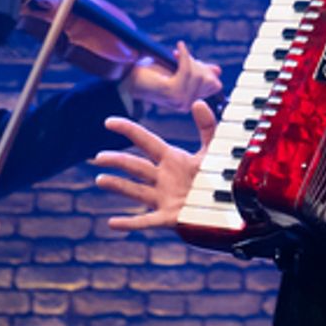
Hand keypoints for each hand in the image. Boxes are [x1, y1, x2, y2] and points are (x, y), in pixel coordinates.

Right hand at [93, 101, 217, 230]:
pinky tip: (112, 223)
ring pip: (135, 190)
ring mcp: (163, 198)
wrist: (226, 204)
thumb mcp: (213, 150)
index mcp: (170, 158)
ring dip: (118, 185)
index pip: (144, 140)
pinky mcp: (168, 218)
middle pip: (135, 165)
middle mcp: (162, 177)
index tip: (109, 122)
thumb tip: (198, 102)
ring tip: (100, 180)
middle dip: (117, 160)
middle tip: (99, 157)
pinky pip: (146, 221)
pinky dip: (129, 223)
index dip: (128, 129)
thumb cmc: (215, 177)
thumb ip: (207, 126)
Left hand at [120, 41, 221, 110]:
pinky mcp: (171, 92)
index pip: (215, 85)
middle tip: (180, 56)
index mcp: (189, 101)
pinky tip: (176, 50)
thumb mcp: (180, 68)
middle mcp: (185, 105)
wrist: (126, 71)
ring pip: (199, 75)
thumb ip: (198, 70)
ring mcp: (178, 100)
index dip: (206, 69)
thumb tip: (217, 70)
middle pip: (210, 80)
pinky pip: (187, 71)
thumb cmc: (150, 70)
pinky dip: (184, 56)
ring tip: (175, 55)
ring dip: (188, 59)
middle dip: (198, 64)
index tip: (192, 60)